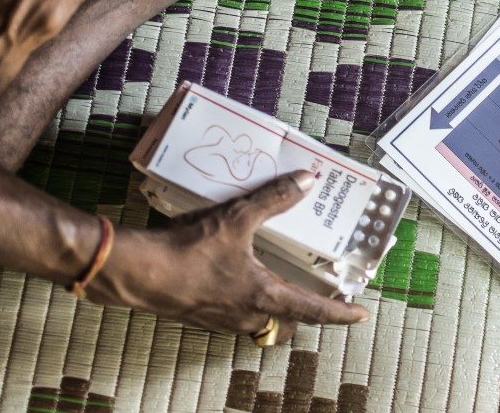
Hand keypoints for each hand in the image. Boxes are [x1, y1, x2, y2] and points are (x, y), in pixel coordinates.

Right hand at [89, 171, 366, 341]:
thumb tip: (307, 179)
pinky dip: (251, 301)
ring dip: (279, 308)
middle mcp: (248, 315)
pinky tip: (244, 281)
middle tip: (326, 297)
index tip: (360, 315)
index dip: (340, 313)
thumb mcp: (237, 218)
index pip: (314, 311)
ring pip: (263, 320)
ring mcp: (223, 319)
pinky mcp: (203, 315)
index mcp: (264, 296)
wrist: (138, 273)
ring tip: (289, 287)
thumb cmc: (190, 251)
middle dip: (310, 311)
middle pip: (290, 320)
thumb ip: (274, 198)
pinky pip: (238, 314)